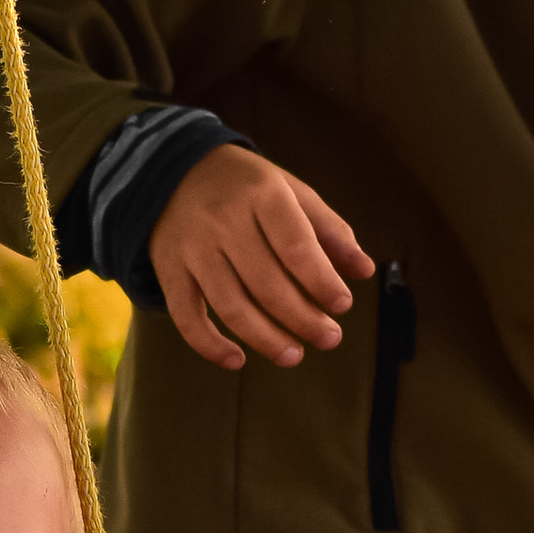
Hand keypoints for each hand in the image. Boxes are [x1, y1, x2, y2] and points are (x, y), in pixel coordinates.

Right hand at [147, 146, 372, 373]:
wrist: (173, 172)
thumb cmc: (245, 187)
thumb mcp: (290, 192)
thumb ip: (329, 230)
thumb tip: (363, 271)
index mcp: (261, 194)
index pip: (296, 247)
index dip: (322, 282)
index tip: (343, 305)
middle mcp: (223, 220)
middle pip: (267, 283)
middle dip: (303, 318)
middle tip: (329, 338)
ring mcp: (193, 248)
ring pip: (231, 306)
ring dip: (265, 338)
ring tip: (293, 355)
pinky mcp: (170, 271)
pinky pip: (186, 316)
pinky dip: (210, 345)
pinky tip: (237, 360)